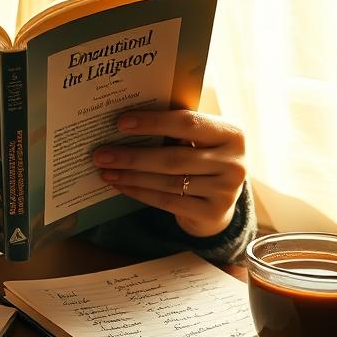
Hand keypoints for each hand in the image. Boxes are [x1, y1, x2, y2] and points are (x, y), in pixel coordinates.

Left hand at [92, 109, 245, 238]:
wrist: (221, 199)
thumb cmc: (203, 157)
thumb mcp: (200, 139)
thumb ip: (176, 128)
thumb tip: (125, 123)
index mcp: (232, 133)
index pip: (188, 123)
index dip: (153, 122)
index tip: (120, 123)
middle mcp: (235, 162)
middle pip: (174, 157)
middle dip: (133, 155)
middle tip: (101, 154)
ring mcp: (226, 191)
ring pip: (168, 182)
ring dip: (132, 176)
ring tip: (105, 171)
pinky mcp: (213, 214)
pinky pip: (168, 202)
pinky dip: (140, 193)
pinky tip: (121, 186)